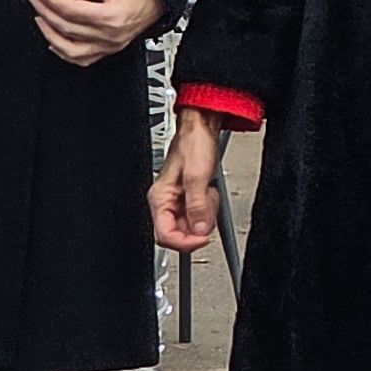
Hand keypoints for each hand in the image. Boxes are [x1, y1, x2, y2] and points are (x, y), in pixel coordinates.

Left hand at [30, 0, 164, 66]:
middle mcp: (109, 36)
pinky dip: (63, 51)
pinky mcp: (108, 51)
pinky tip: (54, 40)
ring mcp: (108, 47)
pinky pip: (81, 59)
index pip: (69, 9)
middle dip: (45, 10)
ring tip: (41, 17)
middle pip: (66, 27)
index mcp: (110, 17)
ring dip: (50, 33)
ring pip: (70, 50)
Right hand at [153, 112, 225, 253]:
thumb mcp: (198, 176)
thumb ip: (197, 206)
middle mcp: (165, 202)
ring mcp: (178, 200)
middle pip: (180, 233)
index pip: (165, 236)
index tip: (203, 239)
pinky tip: (210, 192)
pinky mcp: (189, 197)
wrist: (202, 127)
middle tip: (207, 207)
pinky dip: (208, 207)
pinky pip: (199, 214)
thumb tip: (200, 230)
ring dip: (205, 214)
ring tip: (208, 193)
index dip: (185, 242)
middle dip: (198, 224)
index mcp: (160, 198)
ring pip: (192, 225)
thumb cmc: (194, 144)